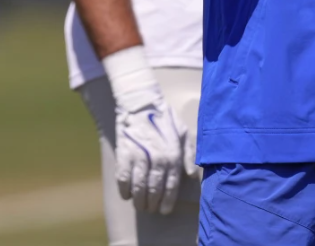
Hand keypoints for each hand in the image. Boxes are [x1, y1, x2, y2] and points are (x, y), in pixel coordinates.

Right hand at [114, 86, 193, 214]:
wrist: (141, 103)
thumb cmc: (164, 118)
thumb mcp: (183, 132)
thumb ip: (189, 154)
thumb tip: (192, 174)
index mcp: (173, 155)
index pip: (171, 186)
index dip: (167, 201)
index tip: (164, 211)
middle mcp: (157, 159)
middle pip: (154, 189)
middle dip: (152, 203)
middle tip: (150, 209)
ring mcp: (139, 157)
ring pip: (139, 187)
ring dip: (139, 200)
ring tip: (139, 206)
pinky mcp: (124, 153)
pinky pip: (123, 177)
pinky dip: (124, 189)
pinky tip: (126, 195)